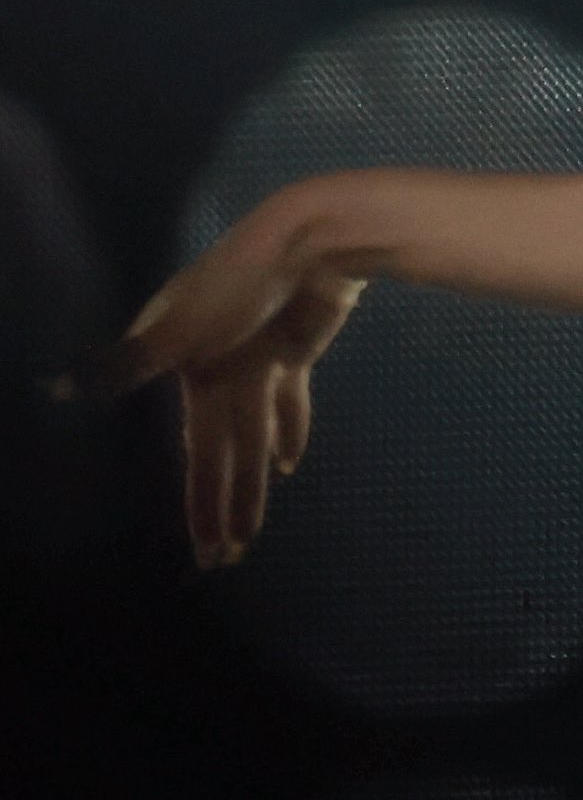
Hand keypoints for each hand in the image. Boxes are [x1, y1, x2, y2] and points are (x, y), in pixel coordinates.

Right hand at [72, 187, 374, 568]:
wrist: (309, 240)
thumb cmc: (238, 281)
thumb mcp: (175, 328)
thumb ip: (123, 366)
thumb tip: (55, 391)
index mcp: (184, 375)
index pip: (195, 453)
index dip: (200, 502)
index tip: (204, 547)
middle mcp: (214, 374)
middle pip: (223, 454)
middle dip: (222, 505)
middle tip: (222, 559)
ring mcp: (253, 362)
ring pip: (254, 435)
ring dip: (253, 481)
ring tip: (250, 530)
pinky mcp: (290, 350)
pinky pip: (289, 400)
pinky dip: (291, 428)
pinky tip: (290, 463)